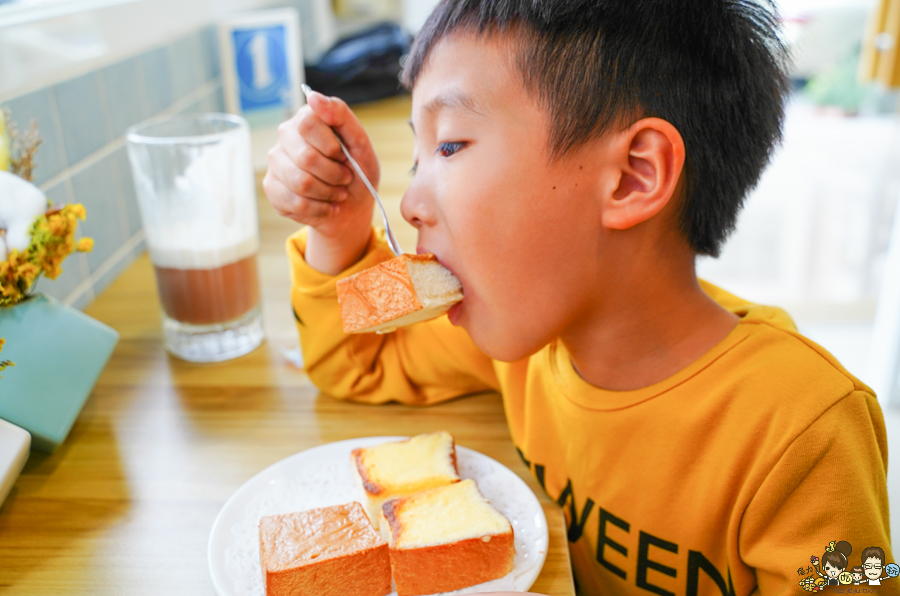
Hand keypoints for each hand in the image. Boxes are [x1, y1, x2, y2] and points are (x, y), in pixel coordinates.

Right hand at [264, 91, 378, 272]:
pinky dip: (319, 208)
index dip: (331, 146)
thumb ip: (341, 115)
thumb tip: (312, 97)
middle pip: (305, 157)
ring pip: (300, 182)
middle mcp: (286, 137)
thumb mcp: (360, 143)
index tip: (343, 156)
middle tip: (345, 178)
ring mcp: (276, 162)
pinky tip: (326, 206)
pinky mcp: (272, 188)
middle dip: (334, 174)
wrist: (352, 206)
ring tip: (338, 193)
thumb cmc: (357, 171)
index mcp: (306, 119)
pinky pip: (294, 201)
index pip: (307, 123)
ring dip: (328, 193)